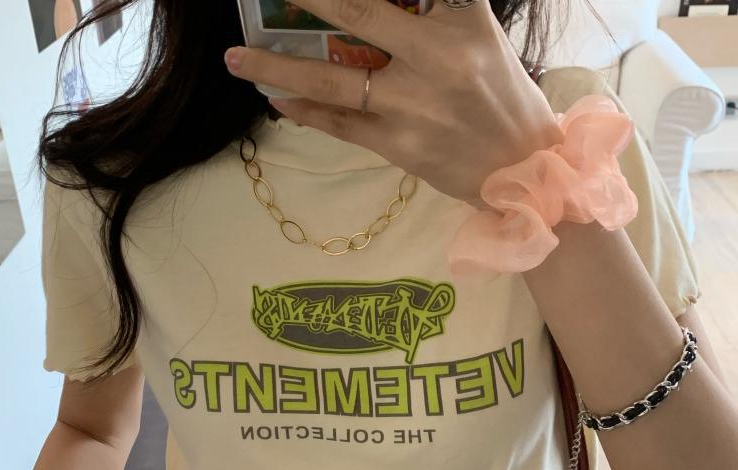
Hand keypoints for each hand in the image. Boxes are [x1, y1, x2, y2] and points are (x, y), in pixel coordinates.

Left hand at [223, 0, 563, 203]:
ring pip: (334, 81)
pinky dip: (306, 111)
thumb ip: (436, 7)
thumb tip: (387, 5)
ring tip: (235, 58)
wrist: (522, 167)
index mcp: (459, 23)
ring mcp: (412, 107)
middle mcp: (435, 60)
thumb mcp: (480, 33)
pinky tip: (275, 99)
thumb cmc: (502, 94)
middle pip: (359, 13)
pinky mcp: (398, 146)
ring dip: (278, 66)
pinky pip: (342, 125)